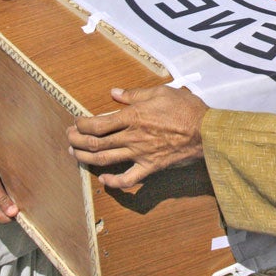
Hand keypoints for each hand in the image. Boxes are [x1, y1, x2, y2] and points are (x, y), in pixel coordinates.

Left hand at [67, 86, 208, 189]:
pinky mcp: (150, 168)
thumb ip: (135, 94)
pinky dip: (113, 183)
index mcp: (132, 117)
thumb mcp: (160, 92)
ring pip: (106, 160)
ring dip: (86, 159)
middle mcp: (132, 137)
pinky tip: (104, 180)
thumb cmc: (186, 109)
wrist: (206, 132)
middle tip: (68, 139)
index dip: (81, 125)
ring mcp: (140, 155)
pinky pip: (128, 180)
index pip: (97, 124)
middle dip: (77, 142)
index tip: (75, 123)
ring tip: (75, 156)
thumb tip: (114, 93)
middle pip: (96, 143)